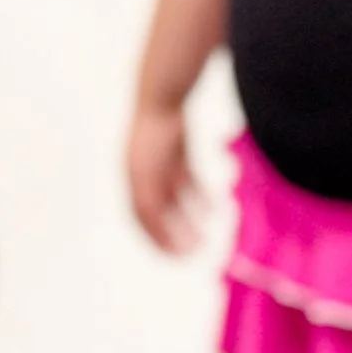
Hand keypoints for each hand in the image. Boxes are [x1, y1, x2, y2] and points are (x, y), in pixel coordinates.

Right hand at [128, 101, 204, 254]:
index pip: (142, 217)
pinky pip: (188, 179)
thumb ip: (151, 199)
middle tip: (197, 250)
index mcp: (135, 180)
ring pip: (175, 197)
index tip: (178, 256)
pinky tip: (216, 208)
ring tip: (207, 234)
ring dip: (189, 217)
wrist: (162, 96)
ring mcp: (159, 161)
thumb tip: (156, 226)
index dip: (158, 238)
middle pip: (159, 211)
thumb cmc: (157, 135)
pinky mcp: (176, 150)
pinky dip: (200, 195)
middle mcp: (143, 173)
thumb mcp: (153, 171)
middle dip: (175, 231)